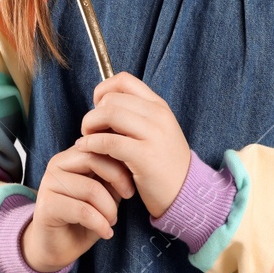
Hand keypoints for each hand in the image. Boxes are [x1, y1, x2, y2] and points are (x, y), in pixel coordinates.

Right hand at [21, 145, 135, 272]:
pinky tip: (105, 233)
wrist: (58, 247)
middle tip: (127, 197)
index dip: (119, 163)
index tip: (131, 185)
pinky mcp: (46, 206)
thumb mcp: (104, 193)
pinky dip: (100, 224)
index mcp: (71, 156)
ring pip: (91, 188)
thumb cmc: (84, 218)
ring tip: (112, 221)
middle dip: (117, 179)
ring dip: (109, 209)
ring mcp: (48, 183)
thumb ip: (112, 177)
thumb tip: (130, 164)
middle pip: (93, 159)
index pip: (98, 146)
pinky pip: (83, 211)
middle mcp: (57, 165)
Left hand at [75, 72, 190, 219]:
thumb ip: (134, 116)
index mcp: (159, 106)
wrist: (186, 193)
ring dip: (90, 126)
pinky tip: (86, 148)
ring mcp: (154, 135)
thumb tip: (101, 105)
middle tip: (89, 130)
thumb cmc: (163, 164)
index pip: (124, 80)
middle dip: (92, 113)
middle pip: (112, 99)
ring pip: (108, 114)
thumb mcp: (155, 132)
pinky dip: (92, 143)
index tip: (96, 107)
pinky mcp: (145, 156)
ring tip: (87, 139)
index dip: (103, 89)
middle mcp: (158, 115)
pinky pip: (109, 141)